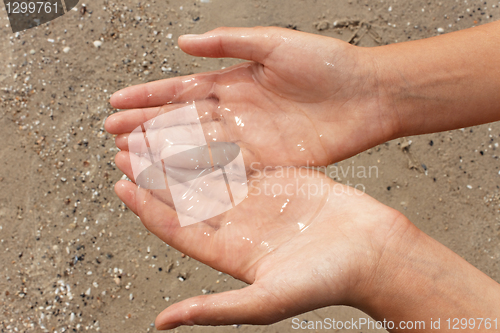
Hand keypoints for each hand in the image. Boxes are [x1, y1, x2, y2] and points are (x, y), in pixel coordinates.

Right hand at [107, 27, 399, 167]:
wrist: (367, 96)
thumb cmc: (327, 65)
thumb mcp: (275, 43)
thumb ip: (230, 43)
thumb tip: (183, 43)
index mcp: (235, 81)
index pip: (182, 91)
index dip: (149, 97)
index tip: (117, 103)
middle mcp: (237, 112)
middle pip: (183, 122)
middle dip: (147, 127)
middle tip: (114, 136)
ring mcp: (250, 139)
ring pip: (197, 149)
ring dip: (164, 154)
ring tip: (131, 158)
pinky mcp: (267, 162)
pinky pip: (226, 170)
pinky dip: (199, 175)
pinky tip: (174, 180)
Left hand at [110, 158, 407, 328]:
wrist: (376, 253)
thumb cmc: (328, 281)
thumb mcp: (267, 300)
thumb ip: (214, 310)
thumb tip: (162, 324)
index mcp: (231, 254)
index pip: (178, 228)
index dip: (147, 207)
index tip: (121, 184)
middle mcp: (240, 227)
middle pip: (188, 198)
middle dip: (156, 175)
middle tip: (127, 151)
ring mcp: (260, 202)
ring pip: (211, 174)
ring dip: (183, 156)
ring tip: (156, 135)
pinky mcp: (280, 181)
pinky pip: (244, 159)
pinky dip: (221, 144)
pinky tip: (200, 128)